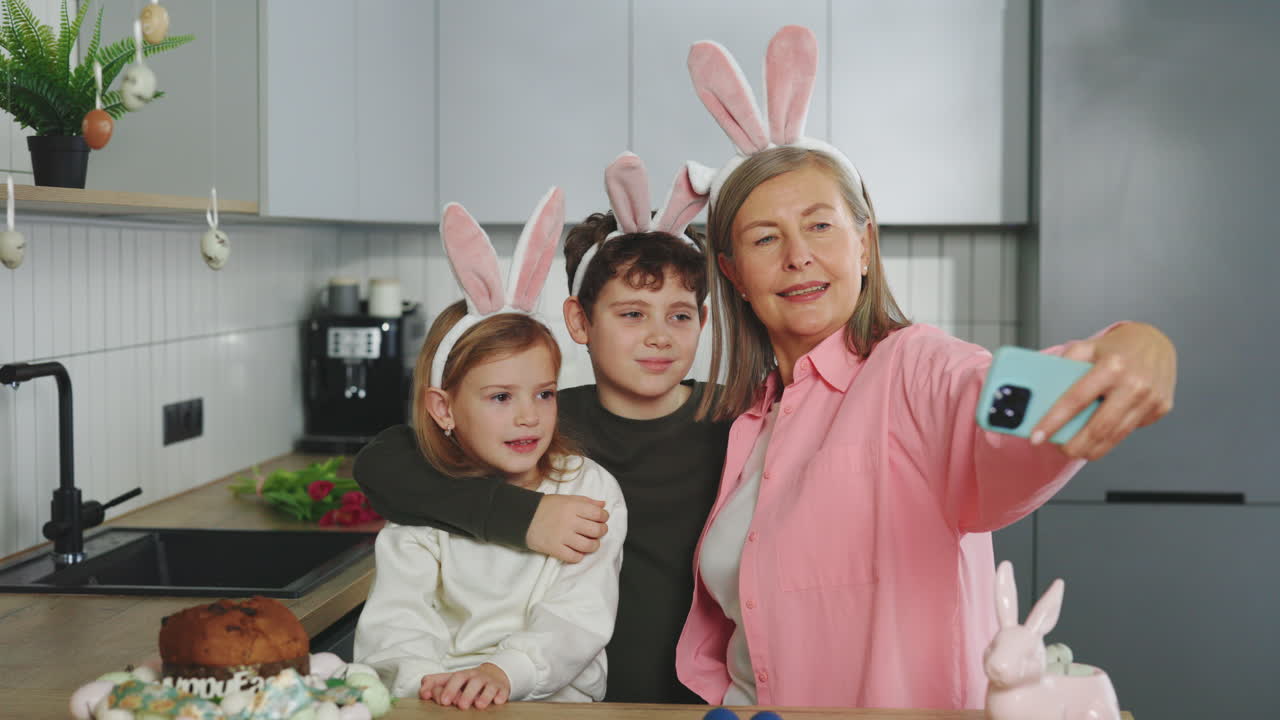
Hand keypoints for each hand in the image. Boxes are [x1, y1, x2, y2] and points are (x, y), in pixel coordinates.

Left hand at [419, 663, 510, 708]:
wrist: (495, 675)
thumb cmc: (469, 681)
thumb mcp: (452, 680)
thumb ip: (435, 684)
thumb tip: (423, 692)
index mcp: (462, 675)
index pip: (452, 678)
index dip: (445, 688)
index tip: (440, 700)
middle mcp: (475, 677)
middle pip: (468, 680)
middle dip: (463, 691)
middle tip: (459, 704)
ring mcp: (489, 682)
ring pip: (486, 686)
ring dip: (483, 695)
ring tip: (478, 705)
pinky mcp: (501, 688)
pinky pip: (502, 691)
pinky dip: (500, 696)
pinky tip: (497, 701)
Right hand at [526, 494, 608, 562]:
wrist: (522, 517)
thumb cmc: (546, 507)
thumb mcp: (566, 498)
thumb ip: (586, 501)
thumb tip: (603, 505)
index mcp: (573, 506)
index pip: (599, 513)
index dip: (604, 517)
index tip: (602, 518)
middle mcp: (570, 521)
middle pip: (597, 530)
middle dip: (602, 531)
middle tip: (597, 531)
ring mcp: (562, 536)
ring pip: (589, 546)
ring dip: (594, 545)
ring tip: (590, 543)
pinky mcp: (555, 549)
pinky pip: (574, 557)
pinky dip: (579, 556)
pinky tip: (577, 551)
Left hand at [1031, 322, 1175, 459]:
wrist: (1156, 342)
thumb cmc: (1118, 347)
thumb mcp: (1087, 347)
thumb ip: (1064, 366)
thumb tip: (1043, 394)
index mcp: (1112, 366)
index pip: (1076, 400)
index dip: (1053, 422)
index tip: (1036, 437)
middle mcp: (1134, 384)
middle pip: (1098, 428)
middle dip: (1074, 446)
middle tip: (1058, 450)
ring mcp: (1151, 399)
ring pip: (1115, 436)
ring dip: (1092, 448)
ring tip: (1075, 449)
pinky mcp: (1161, 408)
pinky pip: (1130, 429)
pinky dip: (1111, 437)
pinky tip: (1099, 436)